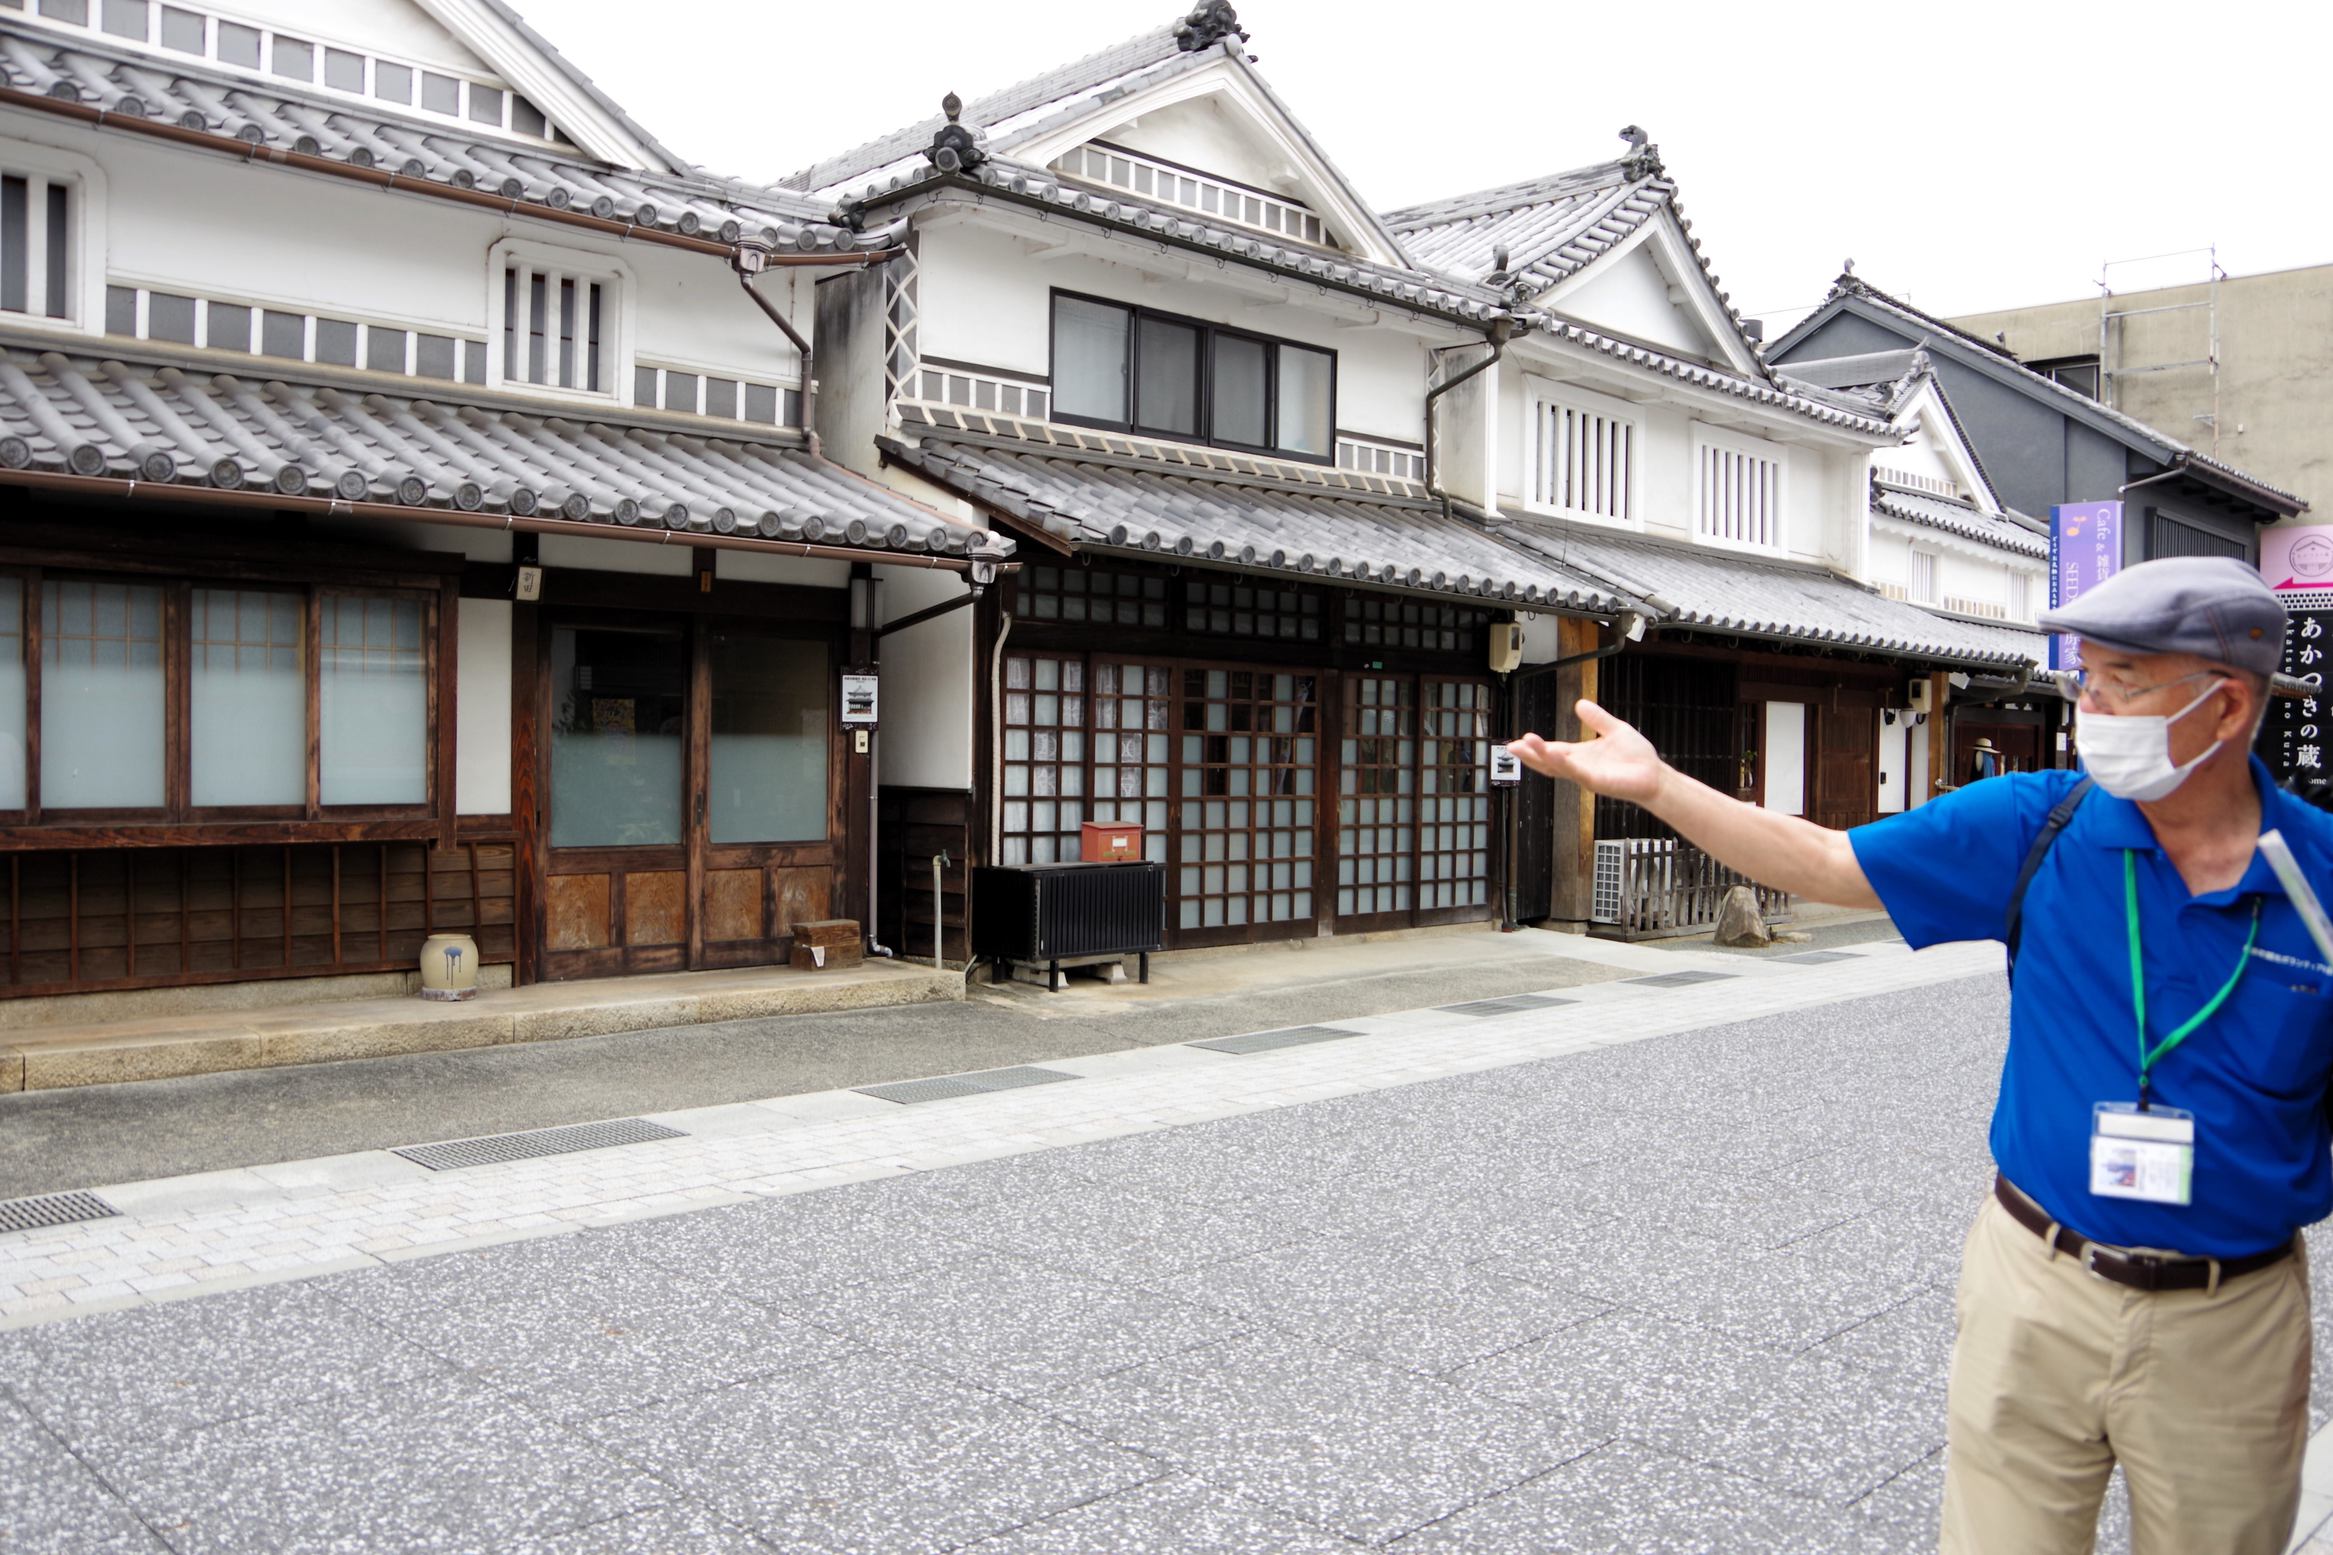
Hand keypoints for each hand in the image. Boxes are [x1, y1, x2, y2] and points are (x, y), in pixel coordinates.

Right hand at [1507, 700, 1668, 805]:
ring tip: (1523, 745)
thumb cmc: (1637, 758)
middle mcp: (1580, 767)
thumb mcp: (1614, 729)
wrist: (1655, 775)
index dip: (1536, 747)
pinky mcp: (1597, 782)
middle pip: (1548, 762)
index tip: (1519, 740)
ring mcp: (1586, 776)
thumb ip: (1597, 718)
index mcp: (1581, 756)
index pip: (1553, 751)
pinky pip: (1575, 772)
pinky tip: (1551, 753)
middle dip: (1529, 755)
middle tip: (1510, 746)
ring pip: (1557, 767)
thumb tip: (1579, 703)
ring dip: (1539, 757)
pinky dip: (1562, 763)